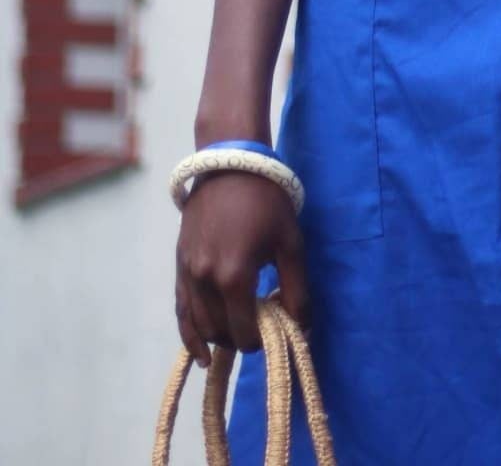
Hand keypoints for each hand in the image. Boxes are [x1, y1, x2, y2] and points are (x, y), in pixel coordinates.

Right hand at [174, 170, 310, 365]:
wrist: (230, 166)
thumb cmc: (266, 202)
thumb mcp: (290, 243)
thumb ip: (296, 289)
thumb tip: (302, 327)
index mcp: (233, 276)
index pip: (244, 331)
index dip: (261, 340)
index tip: (275, 332)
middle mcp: (204, 280)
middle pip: (220, 331)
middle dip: (241, 338)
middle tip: (260, 330)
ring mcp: (187, 273)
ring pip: (198, 326)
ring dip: (218, 338)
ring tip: (237, 340)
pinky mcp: (179, 265)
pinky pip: (181, 310)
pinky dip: (189, 335)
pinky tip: (201, 353)